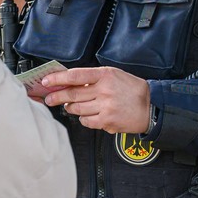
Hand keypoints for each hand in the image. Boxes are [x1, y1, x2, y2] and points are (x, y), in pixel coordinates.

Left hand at [37, 66, 152, 133]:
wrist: (151, 106)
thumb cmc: (132, 89)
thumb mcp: (114, 75)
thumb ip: (93, 78)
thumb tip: (71, 82)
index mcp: (105, 75)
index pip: (75, 76)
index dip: (58, 78)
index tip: (47, 81)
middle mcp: (104, 90)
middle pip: (72, 94)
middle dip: (56, 97)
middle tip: (49, 98)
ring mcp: (105, 107)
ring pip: (77, 109)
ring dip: (71, 108)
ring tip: (71, 106)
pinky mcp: (107, 121)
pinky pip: (86, 121)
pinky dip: (83, 119)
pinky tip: (87, 115)